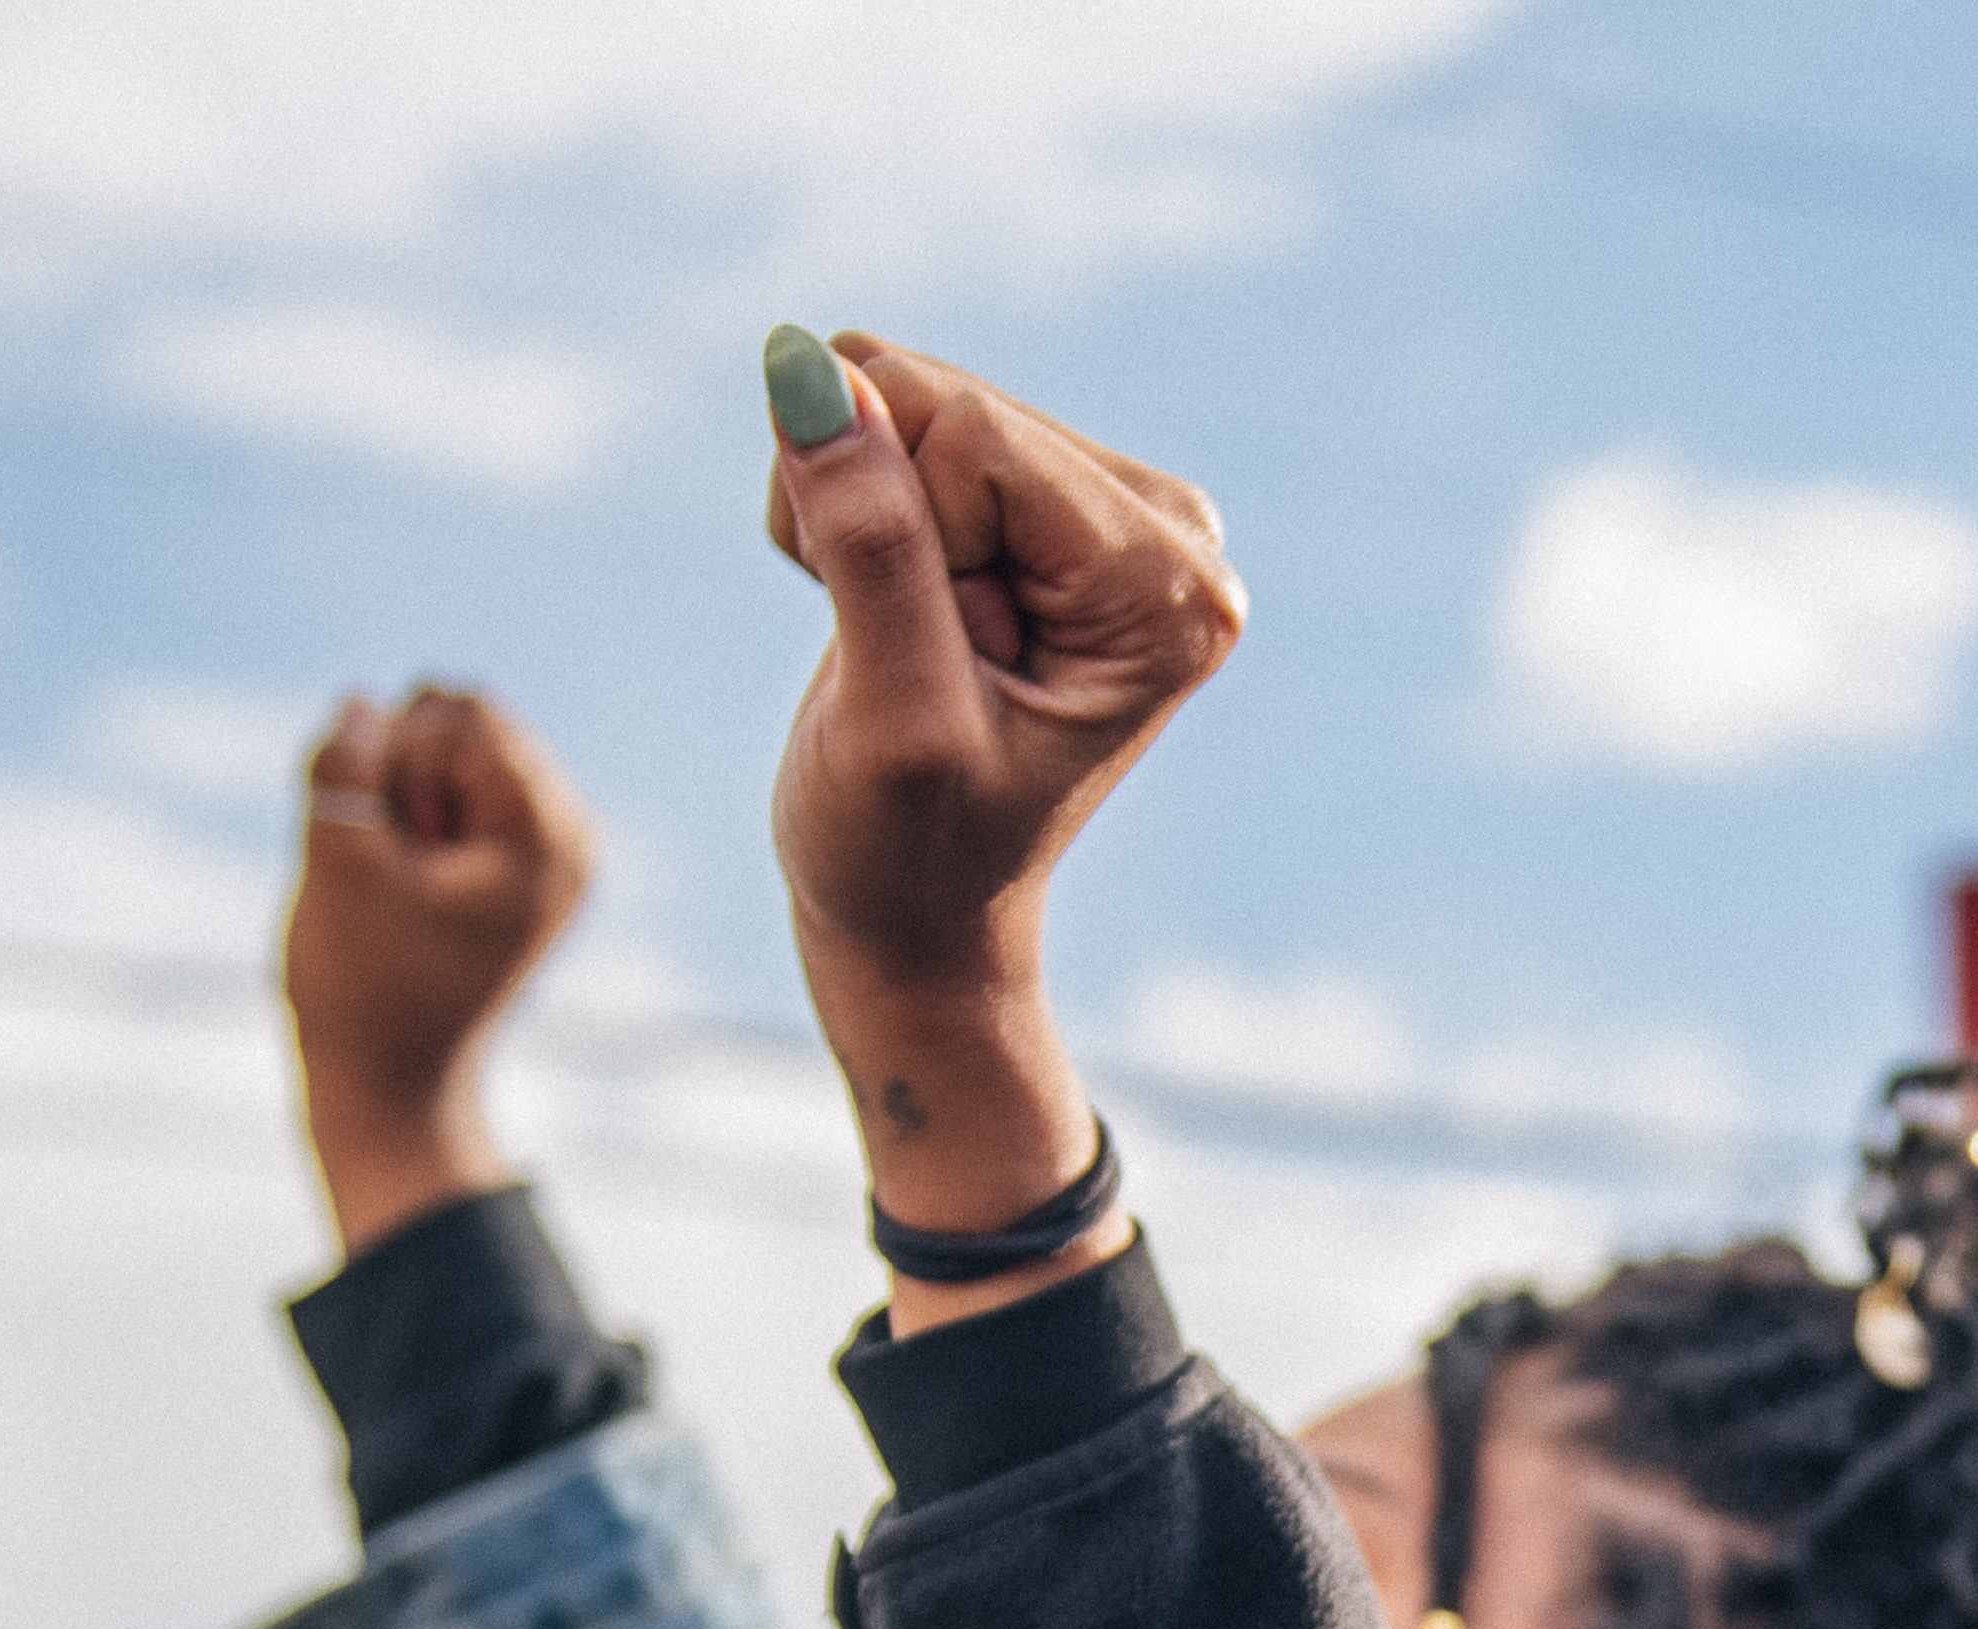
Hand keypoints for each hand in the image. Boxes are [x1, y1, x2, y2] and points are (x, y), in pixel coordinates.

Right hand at [282, 685, 596, 1254]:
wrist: (388, 1077)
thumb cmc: (367, 985)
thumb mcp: (341, 865)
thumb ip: (344, 768)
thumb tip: (363, 701)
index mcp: (551, 839)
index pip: (469, 717)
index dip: (407, 764)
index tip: (409, 848)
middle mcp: (561, 833)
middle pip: (455, 720)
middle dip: (401, 775)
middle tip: (402, 870)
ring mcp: (530, 843)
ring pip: (431, 747)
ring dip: (391, 796)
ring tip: (399, 881)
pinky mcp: (493, 854)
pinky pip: (424, 784)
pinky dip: (394, 815)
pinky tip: (399, 880)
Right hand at [759, 328, 1240, 1306]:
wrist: (915, 917)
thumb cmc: (907, 851)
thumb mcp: (889, 712)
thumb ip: (867, 540)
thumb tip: (807, 362)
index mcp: (1171, 588)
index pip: (974, 434)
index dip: (904, 538)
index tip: (929, 658)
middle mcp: (1169, 533)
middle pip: (946, 402)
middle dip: (881, 517)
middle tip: (906, 657)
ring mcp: (1109, 510)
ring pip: (904, 398)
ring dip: (857, 516)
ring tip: (899, 644)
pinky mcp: (1041, 496)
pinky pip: (888, 415)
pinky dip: (853, 509)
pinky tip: (896, 614)